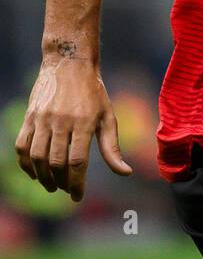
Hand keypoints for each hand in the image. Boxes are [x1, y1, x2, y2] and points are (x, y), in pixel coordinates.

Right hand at [15, 56, 132, 201]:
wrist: (69, 62)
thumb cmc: (93, 92)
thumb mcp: (107, 116)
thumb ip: (112, 147)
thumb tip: (125, 173)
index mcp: (84, 122)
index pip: (77, 161)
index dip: (76, 183)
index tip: (77, 196)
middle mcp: (61, 121)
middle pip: (56, 162)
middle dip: (61, 182)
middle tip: (65, 189)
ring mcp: (43, 118)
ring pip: (37, 157)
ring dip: (43, 177)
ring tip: (52, 184)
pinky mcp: (30, 116)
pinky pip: (22, 146)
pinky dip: (26, 164)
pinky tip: (34, 172)